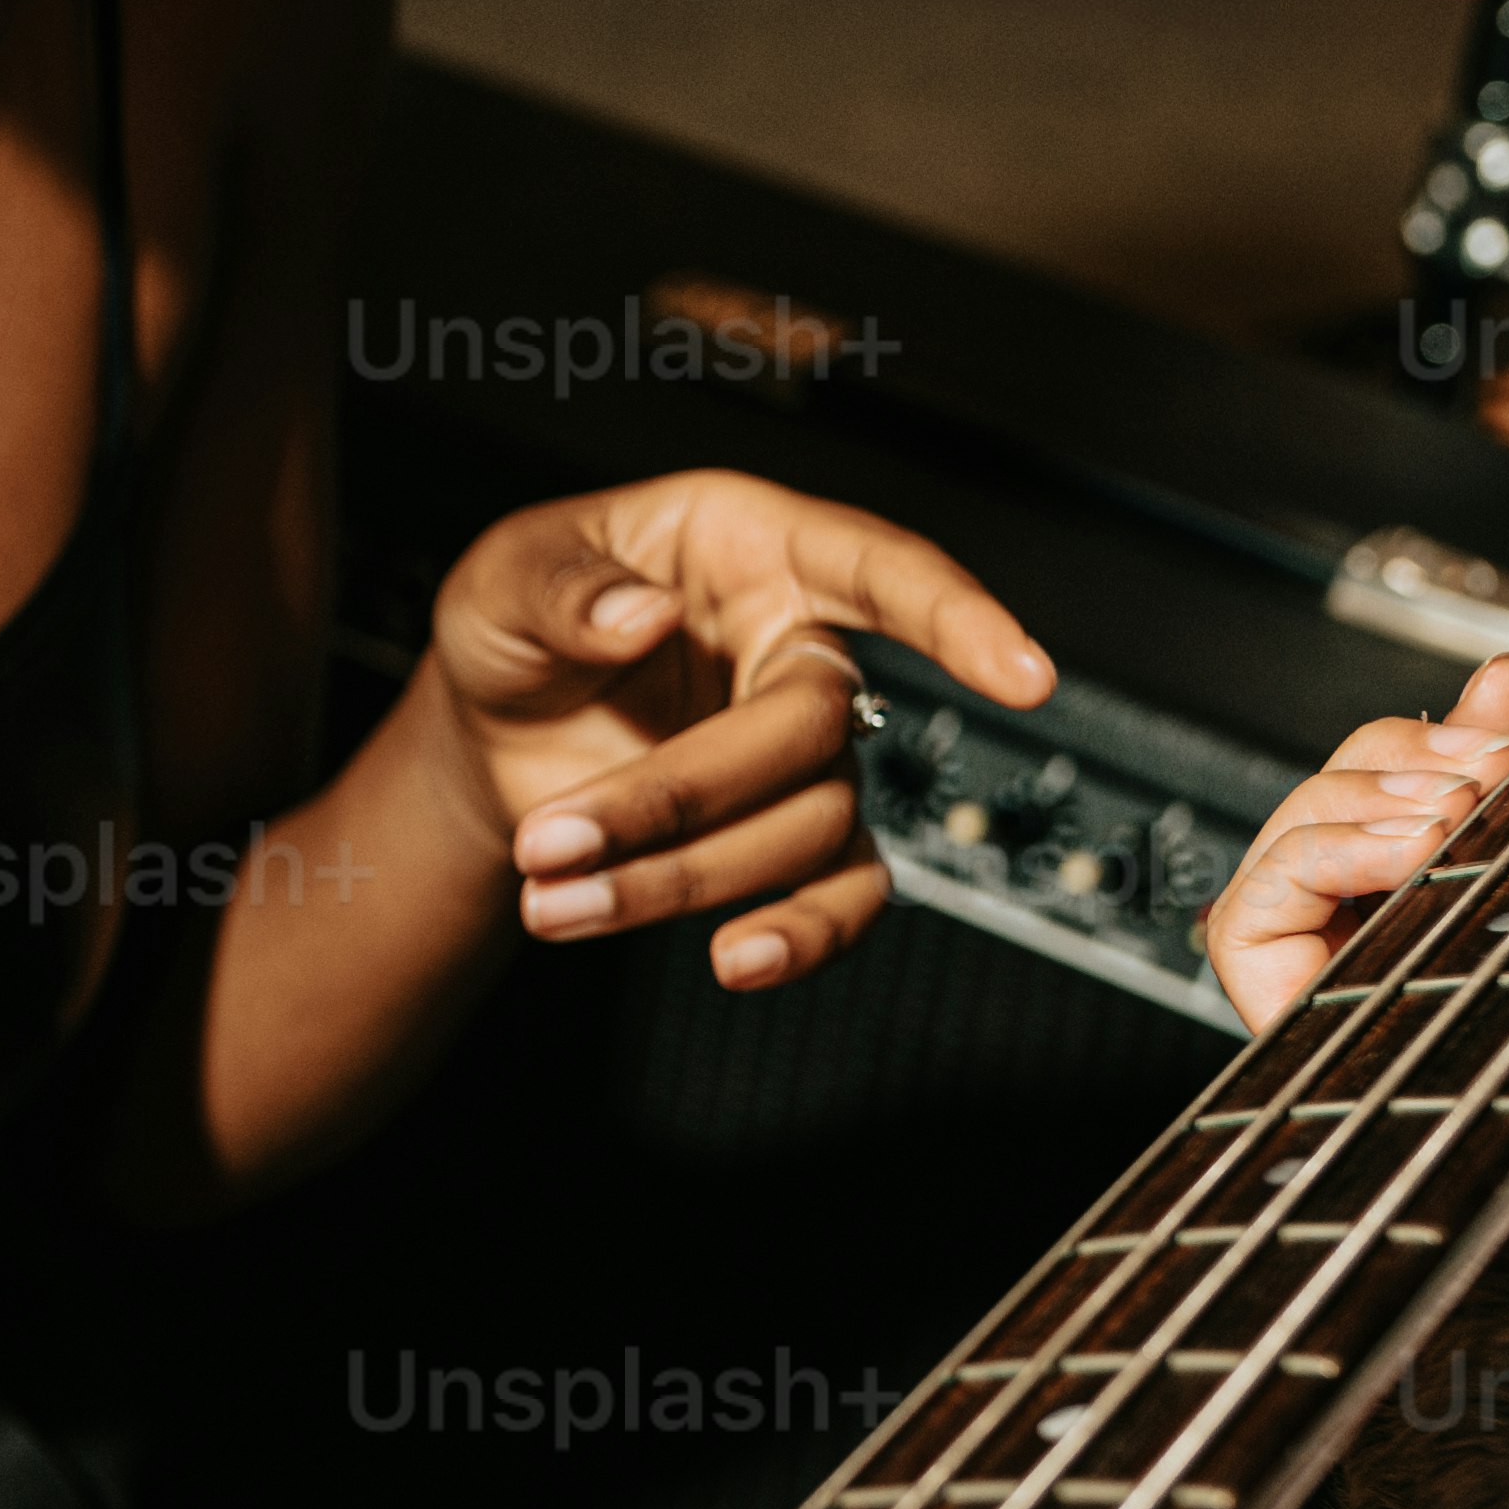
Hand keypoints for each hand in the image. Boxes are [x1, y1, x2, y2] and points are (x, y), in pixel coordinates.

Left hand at [428, 476, 1052, 993]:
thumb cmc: (516, 625)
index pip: (879, 568)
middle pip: (808, 727)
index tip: (1018, 673)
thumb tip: (638, 615)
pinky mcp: (790, 836)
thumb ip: (562, 589)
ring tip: (555, 901)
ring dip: (678, 880)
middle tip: (552, 841)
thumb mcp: (505, 577)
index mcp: (750, 546)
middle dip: (679, 797)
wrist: (489, 732)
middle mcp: (795, 644)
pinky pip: (843, 894)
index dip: (956, 618)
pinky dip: (802, 936)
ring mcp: (805, 751)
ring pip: (808, 825)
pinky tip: (738, 962)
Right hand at [1203, 662, 1508, 1040]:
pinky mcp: (1303, 1031)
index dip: (1460, 725)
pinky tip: (1409, 853)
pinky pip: (1245, 921)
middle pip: (1353, 797)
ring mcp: (1357, 996)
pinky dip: (1309, 855)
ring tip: (1463, 814)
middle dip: (1418, 746)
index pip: (1443, 801)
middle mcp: (1425, 969)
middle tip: (1500, 769)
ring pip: (1295, 838)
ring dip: (1370, 789)